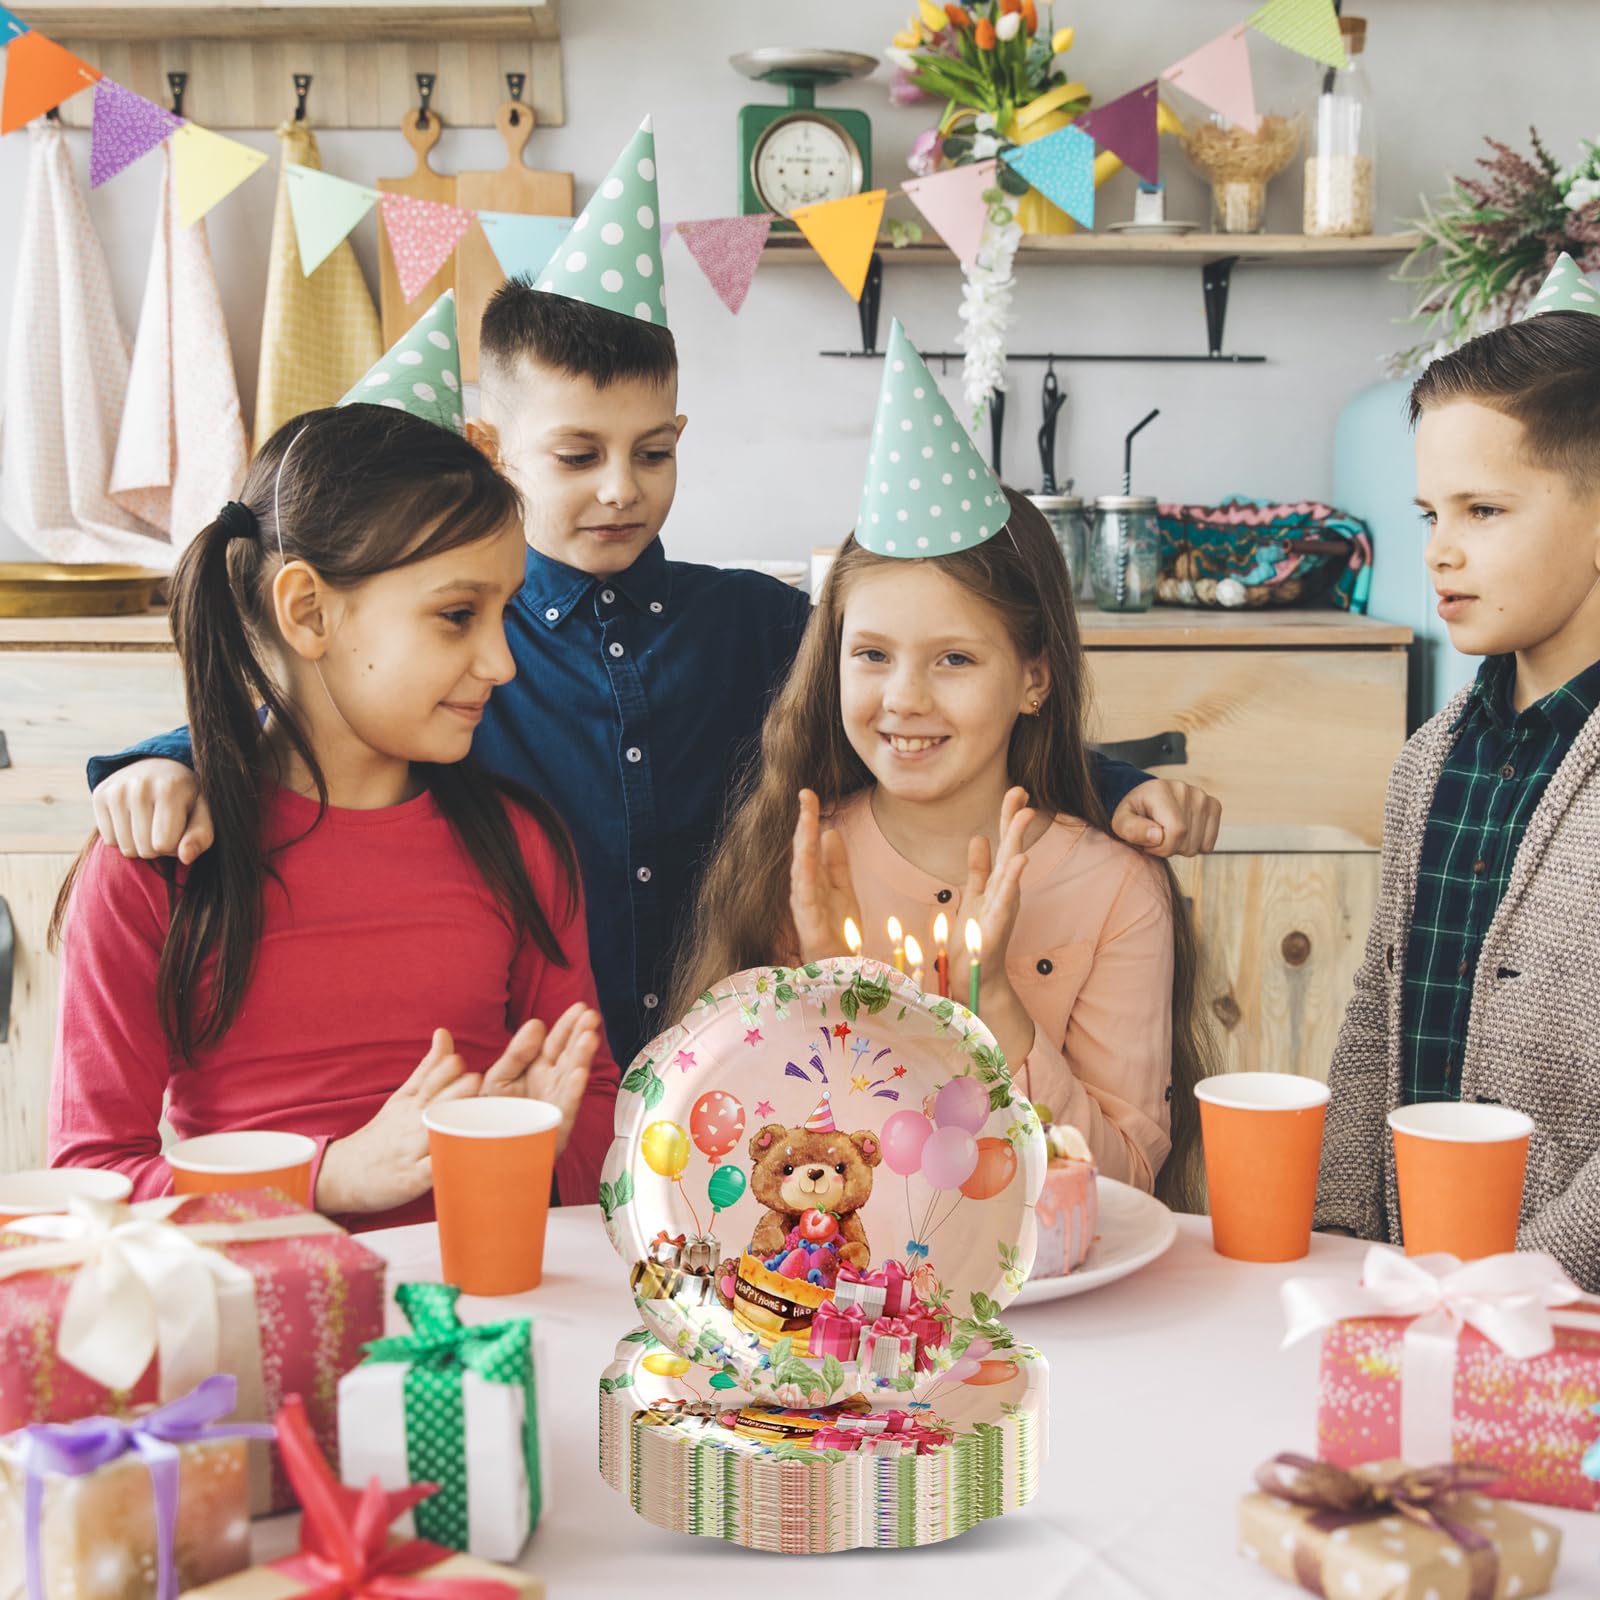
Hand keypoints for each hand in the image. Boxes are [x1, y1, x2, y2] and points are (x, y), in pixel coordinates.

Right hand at [93, 759, 213, 863]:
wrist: (160, 765)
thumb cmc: (187, 796)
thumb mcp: (203, 812)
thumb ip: (202, 836)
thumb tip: (186, 857)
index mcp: (170, 788)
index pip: (164, 845)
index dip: (175, 846)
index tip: (180, 830)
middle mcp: (139, 786)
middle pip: (144, 849)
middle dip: (158, 847)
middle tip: (165, 826)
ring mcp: (116, 790)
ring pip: (126, 848)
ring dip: (140, 844)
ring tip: (151, 824)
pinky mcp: (99, 796)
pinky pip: (109, 840)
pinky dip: (123, 838)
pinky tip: (134, 820)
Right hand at [314, 1029, 480, 1213]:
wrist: (344, 1174)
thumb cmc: (383, 1133)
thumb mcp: (402, 1097)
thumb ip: (428, 1068)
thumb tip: (444, 1033)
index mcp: (410, 1103)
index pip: (428, 1082)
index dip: (444, 1071)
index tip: (459, 1062)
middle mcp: (411, 1125)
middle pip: (434, 1104)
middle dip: (455, 1093)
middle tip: (475, 1081)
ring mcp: (411, 1153)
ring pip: (435, 1136)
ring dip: (455, 1125)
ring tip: (479, 1117)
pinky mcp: (413, 1180)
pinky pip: (433, 1172)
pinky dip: (448, 1165)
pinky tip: (468, 1159)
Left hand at [480, 1003, 602, 1154]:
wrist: (483, 1158)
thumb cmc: (489, 1118)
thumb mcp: (498, 1079)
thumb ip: (516, 1054)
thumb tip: (537, 1024)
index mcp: (537, 1071)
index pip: (556, 1043)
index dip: (567, 1026)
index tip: (579, 1008)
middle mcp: (551, 1086)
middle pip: (569, 1057)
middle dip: (580, 1036)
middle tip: (591, 1016)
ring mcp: (555, 1107)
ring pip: (571, 1078)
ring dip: (582, 1058)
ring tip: (590, 1037)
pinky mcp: (555, 1130)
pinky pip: (565, 1108)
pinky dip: (573, 1092)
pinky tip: (579, 1074)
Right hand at [790, 788, 862, 962]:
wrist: (844, 972)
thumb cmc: (840, 935)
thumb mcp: (844, 892)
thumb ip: (837, 863)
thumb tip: (830, 830)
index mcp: (815, 881)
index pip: (809, 844)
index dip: (808, 819)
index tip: (808, 794)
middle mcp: (805, 890)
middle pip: (802, 851)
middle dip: (803, 823)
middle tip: (805, 795)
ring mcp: (805, 907)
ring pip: (801, 869)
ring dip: (803, 843)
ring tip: (806, 818)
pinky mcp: (809, 926)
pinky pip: (806, 897)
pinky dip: (805, 876)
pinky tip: (806, 858)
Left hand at [961, 786, 1032, 972]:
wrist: (975, 977)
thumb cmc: (976, 938)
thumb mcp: (974, 896)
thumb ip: (978, 868)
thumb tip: (979, 837)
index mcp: (999, 882)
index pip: (1005, 843)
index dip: (1009, 817)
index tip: (1017, 790)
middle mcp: (1006, 892)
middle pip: (1012, 849)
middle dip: (1015, 821)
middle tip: (1022, 792)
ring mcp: (1003, 908)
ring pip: (1012, 871)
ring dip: (1018, 842)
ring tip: (1025, 816)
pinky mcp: (996, 926)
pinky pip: (1005, 900)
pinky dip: (1012, 881)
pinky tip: (1020, 862)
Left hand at [1110, 778, 1221, 858]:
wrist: (1147, 801)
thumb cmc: (1134, 814)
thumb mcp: (1120, 823)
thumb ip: (1131, 830)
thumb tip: (1157, 836)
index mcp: (1160, 790)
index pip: (1176, 832)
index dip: (1160, 847)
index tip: (1147, 841)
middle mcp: (1185, 789)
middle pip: (1186, 842)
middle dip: (1168, 848)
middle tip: (1156, 836)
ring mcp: (1202, 797)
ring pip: (1197, 846)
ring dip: (1180, 847)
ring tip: (1167, 833)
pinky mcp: (1213, 806)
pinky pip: (1208, 844)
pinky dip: (1195, 845)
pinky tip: (1182, 834)